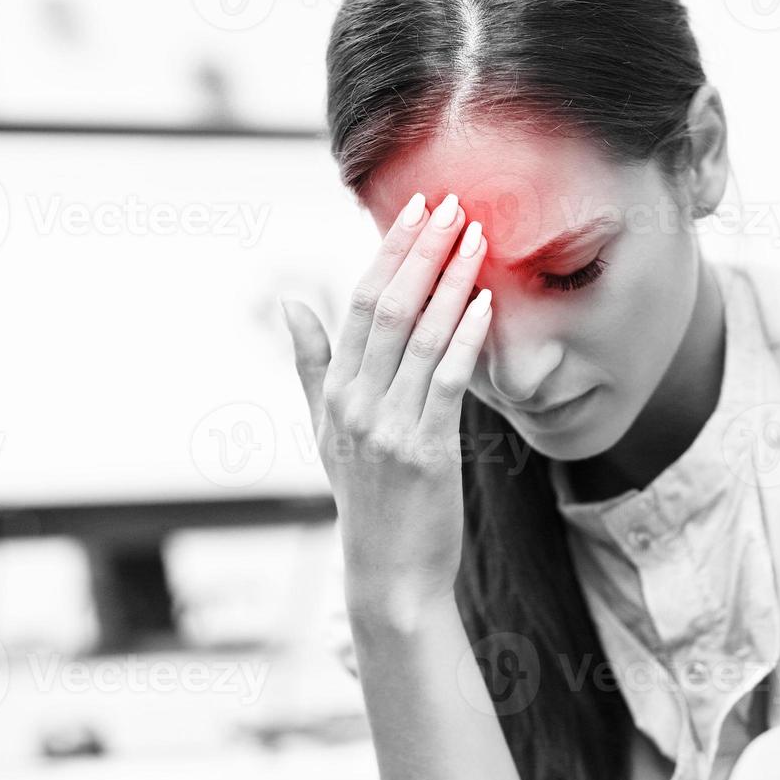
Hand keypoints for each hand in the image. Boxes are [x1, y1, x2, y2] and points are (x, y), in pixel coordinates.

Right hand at [280, 192, 490, 625]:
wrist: (390, 574)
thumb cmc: (367, 501)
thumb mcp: (326, 432)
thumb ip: (312, 365)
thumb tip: (292, 304)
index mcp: (335, 391)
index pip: (360, 303)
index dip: (391, 252)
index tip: (417, 209)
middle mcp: (355, 403)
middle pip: (389, 307)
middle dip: (422, 250)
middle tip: (451, 204)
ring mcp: (388, 427)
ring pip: (420, 336)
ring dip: (451, 280)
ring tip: (477, 237)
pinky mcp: (426, 451)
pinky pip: (447, 382)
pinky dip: (466, 337)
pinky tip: (486, 302)